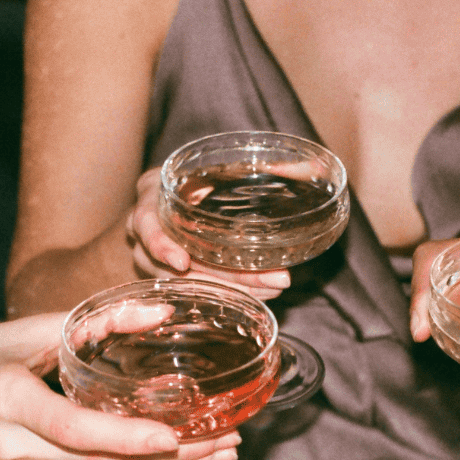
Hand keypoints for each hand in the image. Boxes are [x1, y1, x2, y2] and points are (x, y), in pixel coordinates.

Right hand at [0, 312, 240, 459]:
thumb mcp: (22, 330)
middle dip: (172, 458)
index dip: (124, 437)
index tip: (171, 437)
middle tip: (227, 441)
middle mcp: (16, 448)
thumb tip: (158, 312)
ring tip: (220, 451)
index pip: (72, 429)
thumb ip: (90, 322)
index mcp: (6, 401)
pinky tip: (181, 457)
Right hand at [126, 167, 290, 299]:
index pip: (145, 224)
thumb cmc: (199, 176)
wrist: (181, 195)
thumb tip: (314, 166)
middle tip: (271, 280)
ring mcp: (155, 259)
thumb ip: (267, 167)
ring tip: (272, 288)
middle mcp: (146, 232)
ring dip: (232, 289)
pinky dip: (230, 292)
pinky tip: (261, 294)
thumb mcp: (220, 165)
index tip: (183, 262)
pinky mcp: (173, 276)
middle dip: (224, 276)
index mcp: (152, 197)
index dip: (161, 245)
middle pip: (176, 264)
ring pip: (188, 284)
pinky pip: (197, 290)